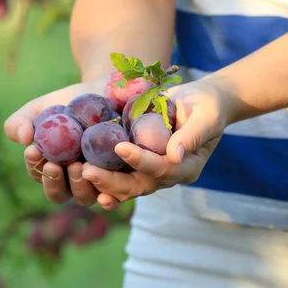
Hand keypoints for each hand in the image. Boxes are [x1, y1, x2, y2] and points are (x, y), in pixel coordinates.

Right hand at [3, 76, 120, 206]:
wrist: (104, 90)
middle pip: (60, 194)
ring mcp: (99, 182)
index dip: (34, 167)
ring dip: (80, 186)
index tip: (33, 151)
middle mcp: (74, 181)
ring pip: (86, 197)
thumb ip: (21, 121)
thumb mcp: (41, 108)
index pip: (39, 176)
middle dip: (55, 182)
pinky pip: (117, 194)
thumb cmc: (67, 103)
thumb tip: (22, 138)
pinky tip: (106, 192)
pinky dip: (110, 197)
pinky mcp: (124, 178)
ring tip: (79, 166)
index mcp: (52, 169)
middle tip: (57, 164)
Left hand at [81, 79, 230, 209]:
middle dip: (112, 182)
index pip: (161, 170)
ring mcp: (151, 171)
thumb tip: (174, 156)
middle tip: (88, 171)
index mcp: (187, 168)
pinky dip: (101, 175)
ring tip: (80, 174)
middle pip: (138, 185)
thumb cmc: (207, 105)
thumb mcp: (206, 116)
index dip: (141, 161)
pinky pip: (119, 173)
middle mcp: (167, 175)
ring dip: (102, 183)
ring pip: (125, 185)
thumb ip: (192, 136)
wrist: (202, 101)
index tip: (120, 148)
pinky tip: (80, 172)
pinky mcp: (138, 162)